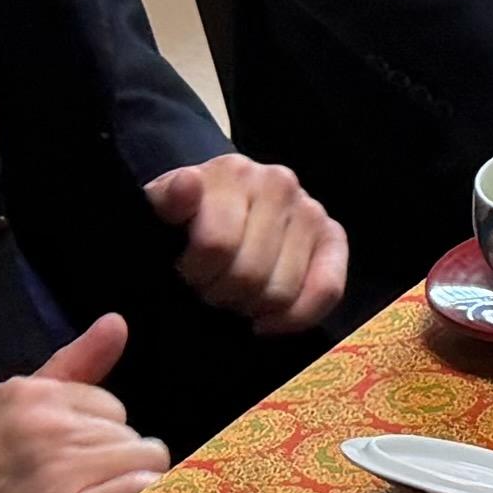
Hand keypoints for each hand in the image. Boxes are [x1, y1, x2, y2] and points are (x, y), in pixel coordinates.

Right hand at [0, 312, 168, 492]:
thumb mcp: (1, 405)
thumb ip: (69, 365)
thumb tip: (118, 322)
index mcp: (30, 394)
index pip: (110, 406)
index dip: (95, 438)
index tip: (66, 464)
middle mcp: (47, 426)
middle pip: (131, 436)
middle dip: (112, 463)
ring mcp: (58, 472)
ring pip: (145, 462)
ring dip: (127, 488)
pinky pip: (143, 492)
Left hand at [145, 152, 347, 337]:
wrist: (216, 210)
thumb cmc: (184, 219)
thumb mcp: (159, 209)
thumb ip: (165, 200)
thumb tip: (188, 185)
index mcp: (234, 172)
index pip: (216, 245)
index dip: (195, 273)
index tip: (184, 273)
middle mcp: (280, 183)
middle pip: (250, 274)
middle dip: (222, 294)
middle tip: (209, 289)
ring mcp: (310, 209)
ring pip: (283, 290)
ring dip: (252, 307)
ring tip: (234, 296)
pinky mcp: (333, 236)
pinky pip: (328, 289)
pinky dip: (296, 317)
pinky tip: (267, 321)